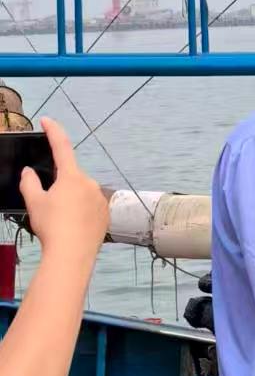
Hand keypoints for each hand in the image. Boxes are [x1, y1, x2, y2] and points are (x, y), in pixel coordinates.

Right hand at [22, 119, 107, 257]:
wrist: (72, 254)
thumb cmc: (52, 226)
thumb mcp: (34, 203)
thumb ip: (29, 183)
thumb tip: (29, 171)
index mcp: (72, 176)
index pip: (62, 146)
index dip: (54, 131)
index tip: (47, 121)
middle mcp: (90, 182)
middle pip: (71, 176)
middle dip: (60, 184)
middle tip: (49, 205)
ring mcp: (100, 197)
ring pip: (81, 191)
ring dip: (71, 198)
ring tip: (61, 220)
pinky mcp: (106, 212)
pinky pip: (91, 205)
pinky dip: (81, 210)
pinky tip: (73, 225)